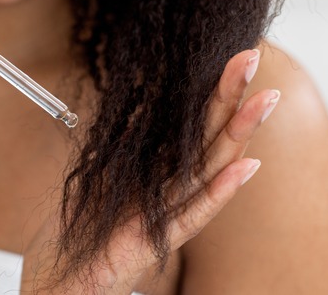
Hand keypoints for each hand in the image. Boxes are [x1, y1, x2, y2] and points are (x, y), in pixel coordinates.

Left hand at [22, 49, 278, 293]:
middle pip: (207, 138)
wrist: (66, 271)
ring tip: (261, 101)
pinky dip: (218, 192)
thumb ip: (129, 140)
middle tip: (250, 59)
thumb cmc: (86, 222)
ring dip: (236, 134)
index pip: (193, 124)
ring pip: (208, 169)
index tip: (232, 57)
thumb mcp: (105, 169)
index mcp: (161, 169)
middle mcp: (172, 189)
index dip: (212, 91)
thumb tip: (142, 98)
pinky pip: (192, 214)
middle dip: (229, 98)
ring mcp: (170, 213)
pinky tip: (244, 168)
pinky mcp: (159, 238)